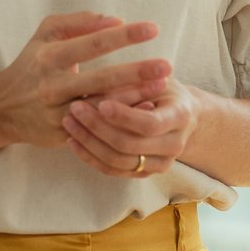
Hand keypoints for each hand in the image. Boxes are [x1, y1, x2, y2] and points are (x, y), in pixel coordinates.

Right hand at [0, 12, 168, 148]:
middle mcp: (53, 85)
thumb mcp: (46, 34)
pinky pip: (97, 127)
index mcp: (50, 56)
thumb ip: (79, 21)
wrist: (2, 108)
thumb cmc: (33, 63)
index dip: (124, 36)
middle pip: (102, 78)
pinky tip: (146, 110)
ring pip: (102, 106)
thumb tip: (114, 19)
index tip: (153, 29)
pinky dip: (122, 119)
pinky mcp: (62, 134)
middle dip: (137, 72)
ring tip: (163, 86)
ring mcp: (58, 112)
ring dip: (135, 97)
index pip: (93, 43)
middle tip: (167, 66)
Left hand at [63, 80, 200, 178]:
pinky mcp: (144, 172)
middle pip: (129, 145)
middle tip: (74, 108)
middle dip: (97, 128)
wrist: (181, 113)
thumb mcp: (154, 78)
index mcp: (181, 117)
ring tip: (69, 123)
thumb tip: (102, 87)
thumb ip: (135, 84)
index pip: (150, 124)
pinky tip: (73, 140)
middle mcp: (174, 145)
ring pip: (118, 161)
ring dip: (89, 143)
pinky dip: (90, 157)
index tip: (100, 103)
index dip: (123, 116)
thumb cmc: (163, 88)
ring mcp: (160, 163)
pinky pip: (113, 170)